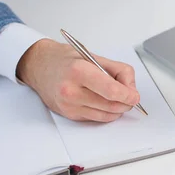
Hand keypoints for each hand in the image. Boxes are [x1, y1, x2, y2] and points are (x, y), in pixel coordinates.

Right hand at [17, 39, 139, 121]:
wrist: (39, 67)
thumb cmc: (66, 60)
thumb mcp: (94, 56)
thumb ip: (118, 71)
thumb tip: (132, 89)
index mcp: (79, 71)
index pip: (111, 91)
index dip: (128, 96)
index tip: (135, 96)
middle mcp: (72, 90)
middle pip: (111, 106)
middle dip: (126, 103)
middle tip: (130, 97)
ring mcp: (69, 105)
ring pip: (106, 115)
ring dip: (117, 109)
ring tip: (117, 98)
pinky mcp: (69, 115)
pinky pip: (96, 118)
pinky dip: (105, 112)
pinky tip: (103, 101)